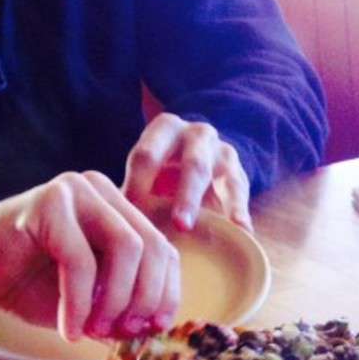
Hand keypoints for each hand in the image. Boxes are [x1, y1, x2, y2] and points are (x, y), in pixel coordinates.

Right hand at [0, 170, 180, 340]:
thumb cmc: (35, 286)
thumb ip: (126, 310)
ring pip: (126, 247)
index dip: (166, 294)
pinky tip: (69, 329)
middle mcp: (103, 193)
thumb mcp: (94, 304)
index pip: (165, 251)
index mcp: (121, 212)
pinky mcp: (47, 201)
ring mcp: (76, 190)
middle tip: (119, 334)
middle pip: (152, 247)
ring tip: (94, 331)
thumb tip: (157, 328)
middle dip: (143, 300)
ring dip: (115, 300)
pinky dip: (79, 302)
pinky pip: (80, 259)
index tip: (153, 329)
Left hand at [124, 112, 251, 231]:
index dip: (139, 189)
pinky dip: (240, 213)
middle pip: (190, 164)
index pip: (148, 156)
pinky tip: (243, 231)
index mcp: (165, 128)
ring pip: (217, 177)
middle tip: (181, 226)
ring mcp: (221, 152)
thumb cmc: (167, 173)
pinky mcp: (239, 175)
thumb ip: (134, 193)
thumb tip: (115, 229)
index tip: (133, 223)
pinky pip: (239, 193)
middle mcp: (196, 134)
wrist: (205, 163)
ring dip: (213, 206)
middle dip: (186, 197)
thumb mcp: (150, 174)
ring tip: (212, 231)